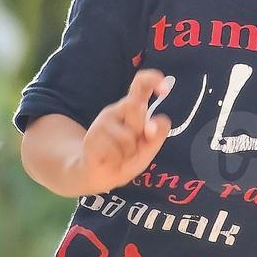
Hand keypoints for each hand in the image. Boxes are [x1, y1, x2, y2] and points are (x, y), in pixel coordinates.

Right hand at [76, 69, 173, 193]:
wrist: (100, 175)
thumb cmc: (127, 159)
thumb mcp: (148, 149)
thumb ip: (157, 136)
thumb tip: (154, 123)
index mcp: (134, 108)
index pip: (141, 85)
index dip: (152, 80)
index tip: (165, 89)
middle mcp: (117, 109)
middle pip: (136, 107)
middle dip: (140, 130)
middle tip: (134, 144)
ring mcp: (102, 122)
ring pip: (127, 136)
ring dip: (129, 152)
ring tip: (121, 155)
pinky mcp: (91, 136)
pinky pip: (114, 151)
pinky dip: (117, 161)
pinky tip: (110, 160)